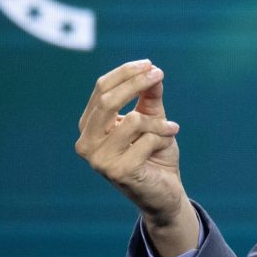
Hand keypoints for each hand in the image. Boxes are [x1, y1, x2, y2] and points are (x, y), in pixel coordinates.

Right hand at [75, 59, 198, 256]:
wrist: (165, 191)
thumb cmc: (154, 153)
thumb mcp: (152, 118)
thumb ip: (149, 96)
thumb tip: (152, 70)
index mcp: (90, 125)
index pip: (101, 88)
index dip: (126, 72)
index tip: (151, 65)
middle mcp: (86, 142)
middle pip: (108, 100)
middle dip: (136, 83)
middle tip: (158, 75)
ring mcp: (98, 159)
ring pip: (133, 121)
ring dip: (158, 122)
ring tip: (170, 130)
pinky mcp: (116, 171)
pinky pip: (146, 140)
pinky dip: (163, 137)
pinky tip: (166, 146)